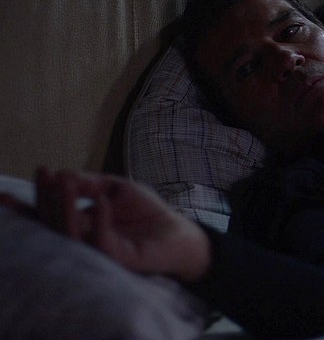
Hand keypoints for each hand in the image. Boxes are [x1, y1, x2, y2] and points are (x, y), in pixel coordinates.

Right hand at [35, 168, 210, 281]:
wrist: (177, 232)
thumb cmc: (145, 212)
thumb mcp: (115, 189)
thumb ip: (90, 183)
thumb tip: (62, 175)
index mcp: (78, 226)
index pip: (51, 212)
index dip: (42, 193)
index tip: (41, 169)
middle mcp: (83, 242)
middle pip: (53, 224)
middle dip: (48, 198)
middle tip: (48, 175)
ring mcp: (98, 253)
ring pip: (71, 236)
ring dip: (65, 207)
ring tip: (65, 182)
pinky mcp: (118, 260)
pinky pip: (102, 242)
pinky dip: (100, 219)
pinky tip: (101, 199)